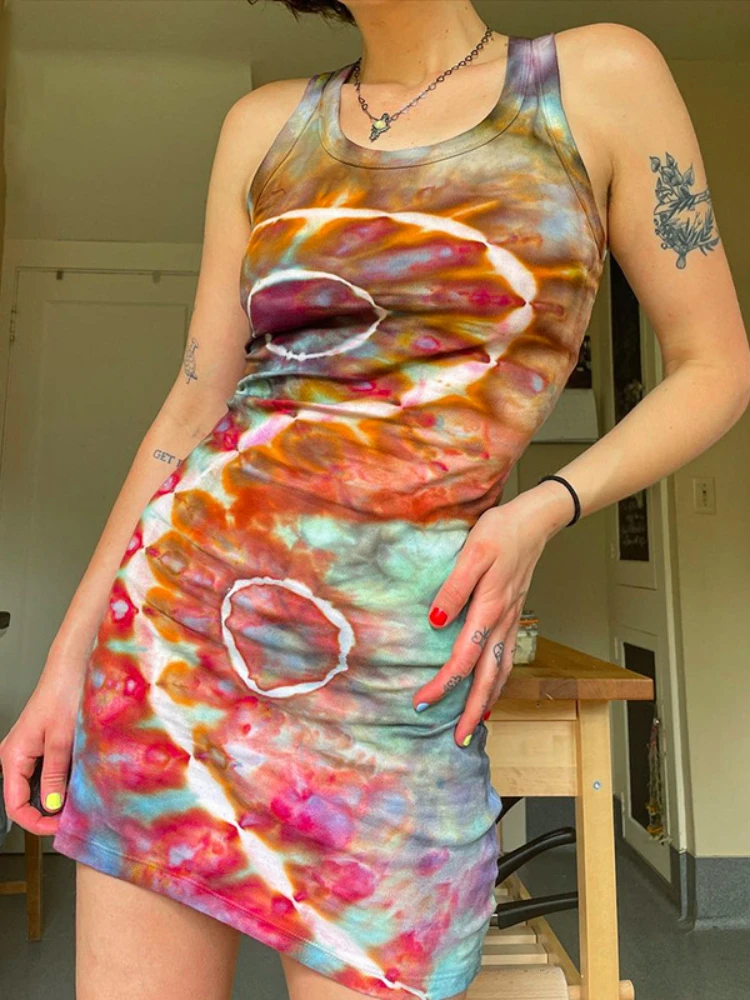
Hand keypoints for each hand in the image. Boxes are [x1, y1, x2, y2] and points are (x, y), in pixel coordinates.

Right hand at [0, 657, 82, 835]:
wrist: (72, 668)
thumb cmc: (63, 694)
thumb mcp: (61, 740)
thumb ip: (55, 776)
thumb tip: (53, 807)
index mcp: (13, 756)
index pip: (16, 805)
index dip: (36, 822)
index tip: (59, 828)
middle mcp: (16, 755)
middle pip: (26, 798)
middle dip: (49, 811)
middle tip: (74, 817)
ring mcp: (29, 751)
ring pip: (39, 786)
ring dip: (58, 796)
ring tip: (80, 800)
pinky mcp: (42, 745)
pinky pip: (47, 772)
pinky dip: (62, 780)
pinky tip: (79, 781)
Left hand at [412, 486, 565, 746]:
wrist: (535, 520)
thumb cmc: (501, 532)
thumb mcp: (472, 553)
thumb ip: (453, 589)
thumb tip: (435, 623)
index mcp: (488, 609)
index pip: (463, 659)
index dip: (442, 684)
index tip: (421, 702)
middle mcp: (503, 621)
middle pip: (488, 678)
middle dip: (472, 710)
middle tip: (459, 739)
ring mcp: (512, 620)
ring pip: (502, 671)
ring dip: (488, 699)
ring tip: (476, 723)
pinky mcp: (514, 614)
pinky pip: (508, 656)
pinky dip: (500, 679)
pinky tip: (493, 686)